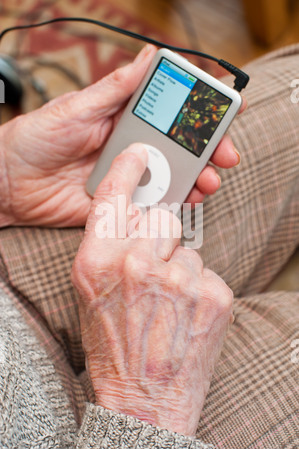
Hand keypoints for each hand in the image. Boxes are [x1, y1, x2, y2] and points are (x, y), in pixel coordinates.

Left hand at [0, 45, 245, 227]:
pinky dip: (172, 204)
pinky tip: (186, 201)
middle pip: (180, 148)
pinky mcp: (121, 204)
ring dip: (197, 179)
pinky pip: (152, 205)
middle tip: (226, 156)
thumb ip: (115, 89)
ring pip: (172, 177)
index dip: (200, 112)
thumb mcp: (77, 108)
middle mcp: (132, 148)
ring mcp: (129, 177)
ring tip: (209, 182)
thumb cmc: (37, 137)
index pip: (171, 113)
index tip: (226, 111)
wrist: (9, 183)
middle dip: (208, 150)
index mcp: (125, 120)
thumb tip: (148, 57)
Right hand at [71, 143, 233, 436]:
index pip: (115, 197)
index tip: (142, 156)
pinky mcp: (213, 294)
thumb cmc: (113, 348)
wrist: (143, 400)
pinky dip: (200, 289)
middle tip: (154, 273)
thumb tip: (136, 218)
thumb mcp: (92, 294)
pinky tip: (185, 315)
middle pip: (163, 219)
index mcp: (99, 261)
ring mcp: (179, 279)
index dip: (128, 171)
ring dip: (180, 269)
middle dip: (161, 240)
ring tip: (169, 304)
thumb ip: (109, 249)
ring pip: (188, 247)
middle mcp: (138, 263)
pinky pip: (208, 272)